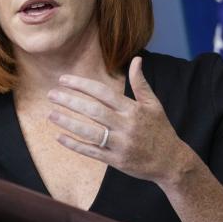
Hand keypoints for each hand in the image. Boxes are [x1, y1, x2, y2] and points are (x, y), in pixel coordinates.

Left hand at [47, 56, 191, 184]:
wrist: (171, 162)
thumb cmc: (160, 130)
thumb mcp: (154, 105)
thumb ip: (141, 83)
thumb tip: (137, 59)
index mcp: (133, 110)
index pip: (103, 93)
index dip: (82, 85)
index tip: (64, 80)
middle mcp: (126, 126)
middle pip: (94, 111)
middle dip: (71, 101)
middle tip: (51, 94)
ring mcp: (120, 144)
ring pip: (90, 132)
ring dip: (69, 123)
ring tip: (51, 114)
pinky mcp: (116, 161)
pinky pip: (92, 152)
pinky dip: (75, 145)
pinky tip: (60, 137)